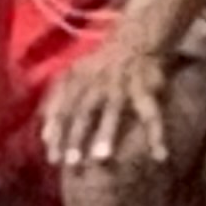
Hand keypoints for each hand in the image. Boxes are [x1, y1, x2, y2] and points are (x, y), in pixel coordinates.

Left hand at [42, 31, 176, 170]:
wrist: (133, 42)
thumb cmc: (97, 68)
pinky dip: (156, 135)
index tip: (52, 158)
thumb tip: (45, 135)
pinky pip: (152, 114)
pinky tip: (160, 156)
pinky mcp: (146, 88)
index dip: (56, 133)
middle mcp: (96, 82)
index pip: (62, 109)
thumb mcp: (72, 78)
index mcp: (76, 80)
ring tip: (102, 158)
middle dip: (76, 136)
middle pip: (83, 110)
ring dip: (107, 134)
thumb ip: (57, 103)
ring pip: (113, 110)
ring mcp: (121, 84)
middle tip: (72, 163)